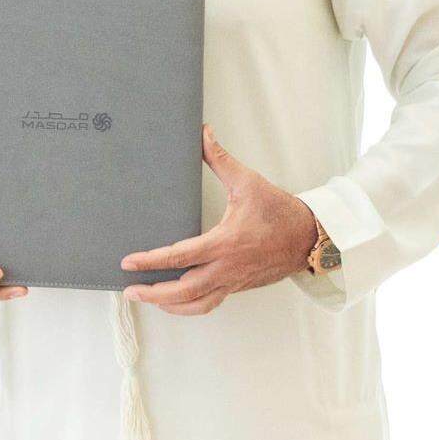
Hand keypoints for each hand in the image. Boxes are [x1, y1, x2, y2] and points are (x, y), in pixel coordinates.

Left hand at [120, 129, 322, 314]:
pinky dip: (189, 305)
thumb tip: (203, 134)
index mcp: (226, 242)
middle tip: (129, 289)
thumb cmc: (281, 211)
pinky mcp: (238, 286)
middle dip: (152, 293)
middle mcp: (227, 267)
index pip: (179, 257)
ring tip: (147, 298)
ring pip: (196, 304)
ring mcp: (233, 281)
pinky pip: (210, 303)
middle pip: (183, 291)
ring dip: (168, 305)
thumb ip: (220, 159)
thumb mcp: (248, 182)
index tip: (128, 261)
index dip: (150, 261)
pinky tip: (175, 301)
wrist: (310, 237)